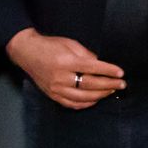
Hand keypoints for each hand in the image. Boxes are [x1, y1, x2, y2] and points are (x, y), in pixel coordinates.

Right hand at [7, 28, 125, 109]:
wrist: (27, 52)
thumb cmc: (50, 46)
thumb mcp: (70, 44)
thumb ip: (87, 55)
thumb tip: (102, 64)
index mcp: (66, 62)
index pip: (92, 68)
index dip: (108, 71)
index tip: (120, 73)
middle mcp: (60, 77)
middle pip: (89, 84)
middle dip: (108, 85)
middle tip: (121, 84)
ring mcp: (55, 88)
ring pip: (82, 97)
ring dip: (100, 95)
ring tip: (111, 91)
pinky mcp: (52, 95)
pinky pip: (72, 104)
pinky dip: (86, 104)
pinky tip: (95, 99)